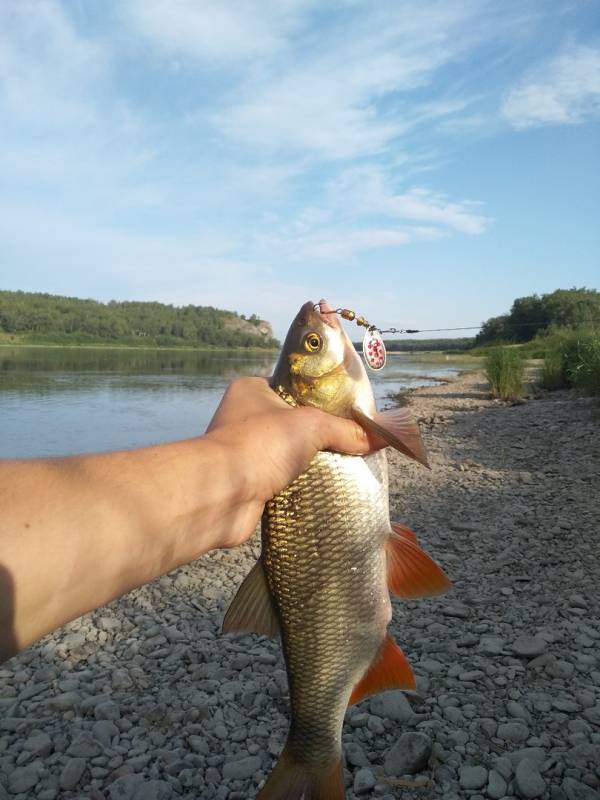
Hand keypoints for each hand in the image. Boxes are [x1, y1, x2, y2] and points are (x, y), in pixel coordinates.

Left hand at [205, 377, 378, 546]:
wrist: (222, 494)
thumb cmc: (261, 444)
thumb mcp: (312, 426)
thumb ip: (345, 429)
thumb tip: (380, 438)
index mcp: (252, 390)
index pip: (293, 387)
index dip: (321, 397)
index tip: (347, 410)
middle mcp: (244, 417)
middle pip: (294, 422)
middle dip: (319, 434)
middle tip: (351, 440)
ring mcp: (245, 451)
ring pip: (289, 453)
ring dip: (310, 462)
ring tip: (344, 465)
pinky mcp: (249, 482)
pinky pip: (283, 480)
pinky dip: (299, 485)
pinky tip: (322, 488)